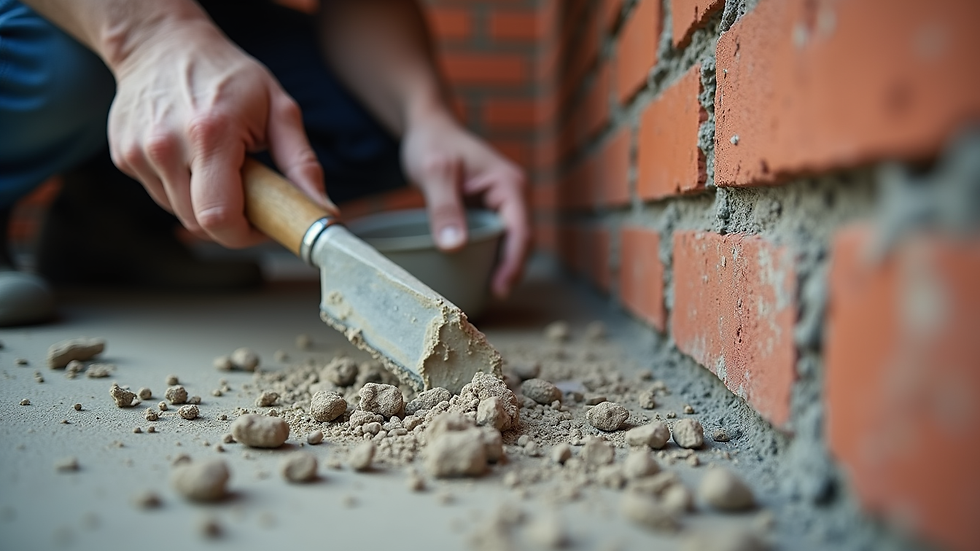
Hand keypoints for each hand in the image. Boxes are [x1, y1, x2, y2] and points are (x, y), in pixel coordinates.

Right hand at [107, 18, 335, 247]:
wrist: (161, 43)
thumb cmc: (226, 73)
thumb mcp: (278, 107)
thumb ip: (301, 163)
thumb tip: (322, 210)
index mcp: (209, 134)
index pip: (220, 218)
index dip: (245, 234)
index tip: (263, 224)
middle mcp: (166, 146)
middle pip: (199, 224)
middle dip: (230, 222)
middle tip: (249, 197)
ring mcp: (138, 153)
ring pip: (179, 213)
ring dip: (205, 206)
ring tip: (220, 169)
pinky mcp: (123, 157)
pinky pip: (161, 196)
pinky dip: (183, 190)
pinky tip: (193, 160)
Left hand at [401, 111, 529, 297]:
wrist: (428, 127)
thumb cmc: (432, 143)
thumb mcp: (434, 171)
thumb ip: (444, 207)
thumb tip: (455, 246)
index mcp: (509, 185)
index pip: (521, 232)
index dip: (513, 264)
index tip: (499, 289)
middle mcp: (512, 196)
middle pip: (519, 243)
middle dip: (508, 272)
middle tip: (487, 299)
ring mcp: (502, 205)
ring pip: (508, 244)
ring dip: (498, 268)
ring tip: (480, 294)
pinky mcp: (489, 212)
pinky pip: (494, 240)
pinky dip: (486, 258)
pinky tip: (471, 276)